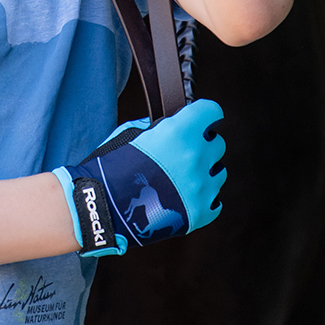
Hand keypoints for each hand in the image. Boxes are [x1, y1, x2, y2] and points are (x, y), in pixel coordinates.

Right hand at [51, 98, 225, 255]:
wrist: (104, 206)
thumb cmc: (112, 167)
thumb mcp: (130, 133)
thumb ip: (158, 128)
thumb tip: (169, 128)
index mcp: (178, 133)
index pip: (211, 111)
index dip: (204, 113)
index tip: (201, 118)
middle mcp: (195, 159)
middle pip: (217, 144)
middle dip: (202, 144)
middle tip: (183, 151)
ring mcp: (201, 188)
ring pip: (219, 173)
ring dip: (205, 171)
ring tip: (182, 177)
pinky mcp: (200, 213)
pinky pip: (215, 201)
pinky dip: (203, 197)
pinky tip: (185, 195)